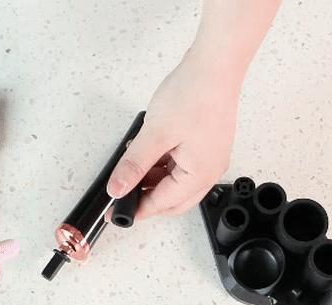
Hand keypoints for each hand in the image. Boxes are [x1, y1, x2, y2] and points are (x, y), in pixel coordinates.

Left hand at [106, 46, 243, 219]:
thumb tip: (118, 189)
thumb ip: (134, 165)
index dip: (136, 210)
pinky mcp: (206, 144)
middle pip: (173, 200)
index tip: (115, 212)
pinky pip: (182, 165)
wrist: (215, 65)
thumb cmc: (195, 95)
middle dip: (146, 199)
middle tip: (121, 194)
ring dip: (153, 179)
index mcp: (199, 175)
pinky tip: (147, 152)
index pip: (163, 204)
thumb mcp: (155, 134)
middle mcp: (209, 171)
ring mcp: (210, 157)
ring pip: (176, 182)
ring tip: (131, 166)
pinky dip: (163, 164)